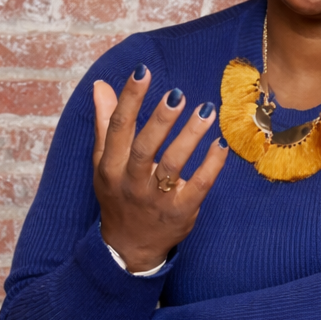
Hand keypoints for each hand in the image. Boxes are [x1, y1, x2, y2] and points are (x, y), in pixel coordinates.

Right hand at [92, 65, 227, 272]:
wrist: (129, 248)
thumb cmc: (118, 195)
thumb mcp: (104, 163)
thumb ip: (105, 124)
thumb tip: (100, 86)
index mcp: (111, 167)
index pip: (118, 127)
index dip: (129, 99)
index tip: (142, 71)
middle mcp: (131, 183)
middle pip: (145, 148)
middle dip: (160, 120)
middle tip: (177, 94)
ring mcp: (156, 199)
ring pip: (173, 165)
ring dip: (190, 137)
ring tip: (206, 111)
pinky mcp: (180, 212)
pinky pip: (198, 187)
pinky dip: (210, 166)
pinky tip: (220, 145)